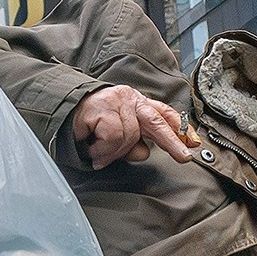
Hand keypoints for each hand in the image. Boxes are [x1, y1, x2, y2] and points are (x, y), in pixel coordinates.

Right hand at [71, 86, 193, 168]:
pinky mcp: (102, 108)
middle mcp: (130, 99)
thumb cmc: (91, 123)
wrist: (62, 110)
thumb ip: (134, 143)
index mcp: (137, 103)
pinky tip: (94, 150)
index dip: (179, 128)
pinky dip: (104, 150)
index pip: (163, 113)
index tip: (194, 142)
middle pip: (156, 121)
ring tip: (101, 155)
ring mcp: (116, 102)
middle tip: (184, 156)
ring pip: (130, 136)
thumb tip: (145, 152)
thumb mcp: (118, 135)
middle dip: (171, 141)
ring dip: (115, 152)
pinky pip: (113, 137)